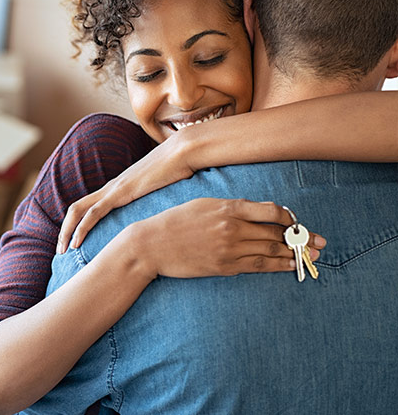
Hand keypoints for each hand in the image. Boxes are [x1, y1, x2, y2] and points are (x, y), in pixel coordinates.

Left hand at [58, 134, 195, 252]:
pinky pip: (94, 212)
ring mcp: (114, 189)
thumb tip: (165, 219)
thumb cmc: (178, 171)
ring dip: (67, 231)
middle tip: (60, 250)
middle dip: (64, 230)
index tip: (74, 243)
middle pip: (76, 208)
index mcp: (119, 188)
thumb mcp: (164, 192)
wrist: (183, 152)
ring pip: (79, 210)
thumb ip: (157, 203)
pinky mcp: (120, 192)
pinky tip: (76, 243)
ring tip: (62, 251)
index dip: (77, 224)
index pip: (89, 206)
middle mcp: (111, 187)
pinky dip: (82, 228)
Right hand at [125, 198, 325, 278]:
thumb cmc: (175, 221)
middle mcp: (232, 227)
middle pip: (276, 233)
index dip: (289, 217)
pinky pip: (257, 266)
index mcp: (228, 208)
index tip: (297, 221)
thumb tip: (256, 212)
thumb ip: (230, 207)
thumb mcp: (203, 204)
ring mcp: (229, 249)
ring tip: (312, 255)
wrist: (152, 244)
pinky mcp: (224, 267)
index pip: (271, 211)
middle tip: (320, 242)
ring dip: (295, 254)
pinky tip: (290, 266)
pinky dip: (277, 266)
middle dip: (301, 238)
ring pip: (271, 251)